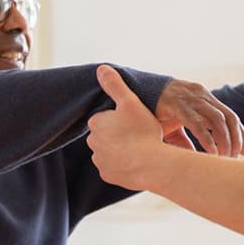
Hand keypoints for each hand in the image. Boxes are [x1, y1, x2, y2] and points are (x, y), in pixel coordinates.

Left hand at [87, 65, 171, 189]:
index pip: (105, 117)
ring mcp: (100, 161)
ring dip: (121, 149)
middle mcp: (93, 143)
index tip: (135, 120)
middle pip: (107, 134)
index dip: (121, 117)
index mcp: (96, 123)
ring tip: (141, 147)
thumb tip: (101, 68)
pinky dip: (124, 164)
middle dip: (119, 133)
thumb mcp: (130, 102)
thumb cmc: (142, 131)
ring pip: (110, 151)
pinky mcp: (109, 176)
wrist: (151, 164)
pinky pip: (115, 167)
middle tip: (139, 133)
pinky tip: (138, 160)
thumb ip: (115, 85)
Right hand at [155, 78, 243, 156]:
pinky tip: (211, 152)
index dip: (241, 134)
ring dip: (225, 141)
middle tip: (238, 158)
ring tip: (225, 158)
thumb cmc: (155, 111)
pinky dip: (207, 139)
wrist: (132, 94)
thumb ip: (187, 140)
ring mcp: (189, 98)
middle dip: (237, 139)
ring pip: (217, 120)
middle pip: (229, 117)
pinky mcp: (176, 104)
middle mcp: (201, 96)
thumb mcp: (175, 126)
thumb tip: (196, 160)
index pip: (231, 116)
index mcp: (205, 98)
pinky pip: (197, 123)